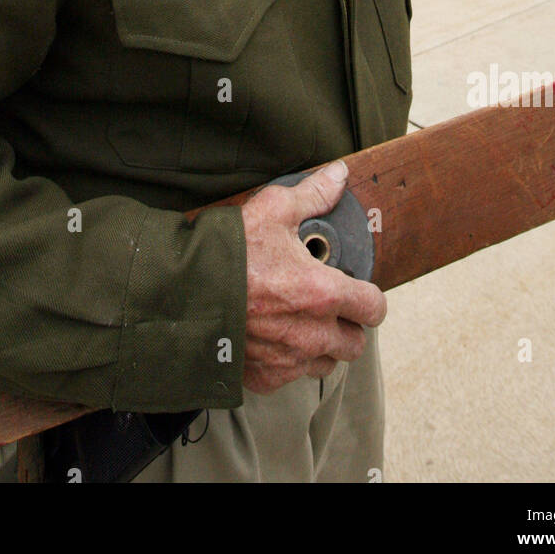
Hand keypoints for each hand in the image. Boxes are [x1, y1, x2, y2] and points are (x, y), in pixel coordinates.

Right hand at [241, 161, 386, 394]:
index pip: (373, 308)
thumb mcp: (273, 210)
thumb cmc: (229, 251)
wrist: (180, 290)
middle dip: (348, 324)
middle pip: (355, 343)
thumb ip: (313, 195)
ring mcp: (288, 360)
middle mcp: (312, 333)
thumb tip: (338, 176)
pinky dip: (287, 362)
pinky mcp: (263, 377)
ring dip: (320, 346)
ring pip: (325, 363)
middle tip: (328, 305)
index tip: (356, 288)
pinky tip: (272, 338)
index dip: (369, 296)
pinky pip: (289, 377)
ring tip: (300, 322)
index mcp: (323, 293)